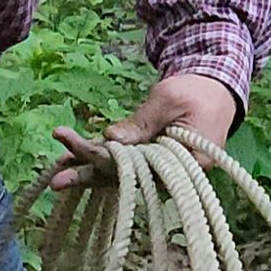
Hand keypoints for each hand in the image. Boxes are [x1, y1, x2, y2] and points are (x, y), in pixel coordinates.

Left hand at [52, 72, 239, 190]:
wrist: (215, 89)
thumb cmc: (197, 92)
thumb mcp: (170, 100)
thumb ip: (142, 122)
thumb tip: (110, 139)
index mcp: (185, 165)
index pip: (137, 169)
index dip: (103, 162)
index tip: (74, 150)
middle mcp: (170, 174)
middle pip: (124, 177)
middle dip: (88, 175)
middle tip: (55, 180)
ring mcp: (159, 169)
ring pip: (119, 173)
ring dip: (87, 169)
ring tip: (56, 169)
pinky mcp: (149, 160)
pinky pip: (121, 163)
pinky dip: (99, 158)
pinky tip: (70, 158)